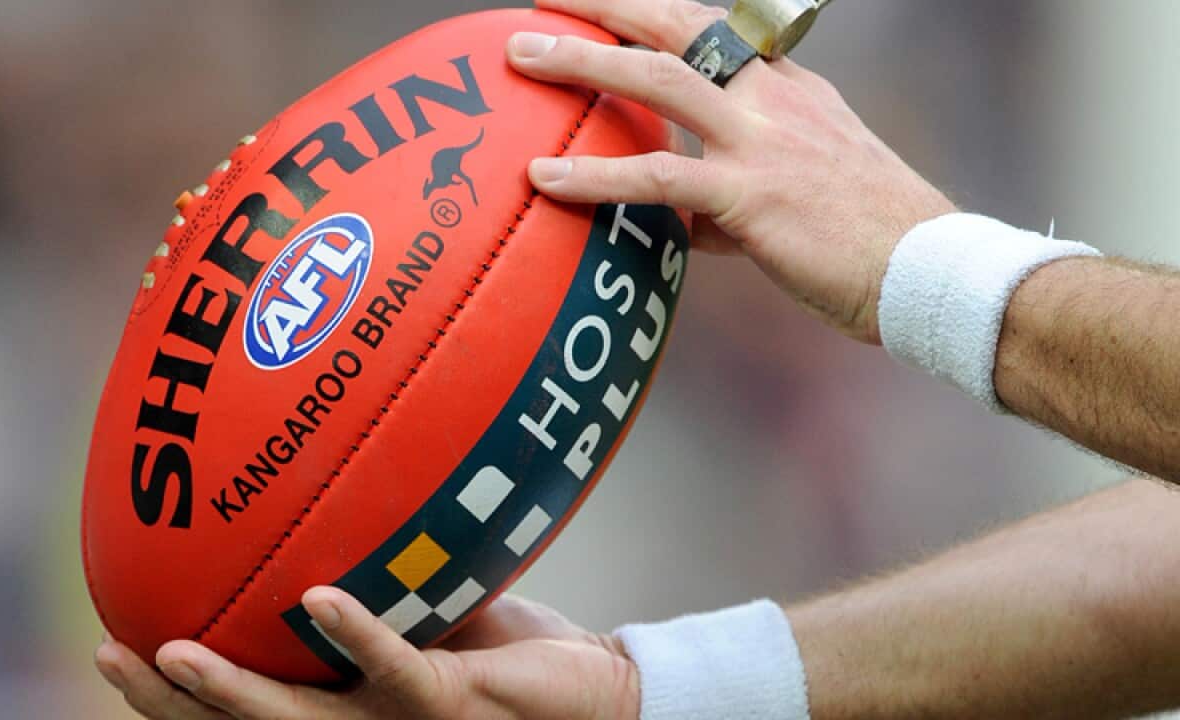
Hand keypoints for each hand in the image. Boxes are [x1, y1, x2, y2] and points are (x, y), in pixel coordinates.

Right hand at [94, 588, 638, 719]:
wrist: (597, 693)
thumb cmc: (506, 651)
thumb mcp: (425, 608)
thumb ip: (373, 582)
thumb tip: (320, 514)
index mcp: (342, 706)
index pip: (247, 707)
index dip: (176, 694)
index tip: (119, 642)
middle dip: (171, 702)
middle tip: (110, 653)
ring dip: (231, 692)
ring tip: (173, 652)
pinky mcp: (449, 705)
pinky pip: (394, 671)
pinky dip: (355, 632)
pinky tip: (316, 599)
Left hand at [511, 0, 955, 343]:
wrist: (928, 272)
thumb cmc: (866, 243)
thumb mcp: (801, 193)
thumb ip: (730, 193)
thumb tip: (677, 219)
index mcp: (789, 87)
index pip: (709, 29)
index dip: (650, 10)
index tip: (601, 3)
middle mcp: (774, 95)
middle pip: (677, 23)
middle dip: (607, 4)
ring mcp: (763, 139)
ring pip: (657, 78)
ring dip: (582, 61)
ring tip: (521, 55)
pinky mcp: (753, 193)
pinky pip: (658, 176)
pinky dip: (593, 177)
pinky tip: (543, 179)